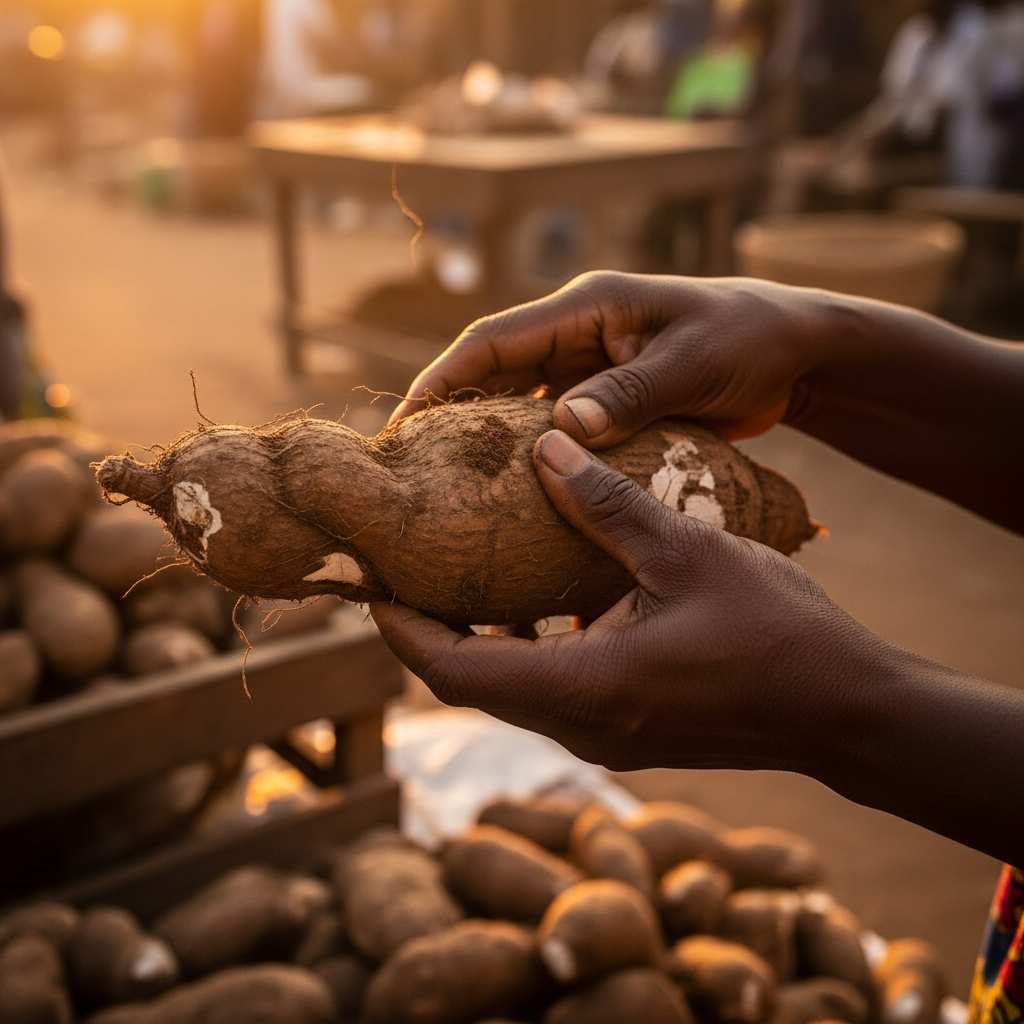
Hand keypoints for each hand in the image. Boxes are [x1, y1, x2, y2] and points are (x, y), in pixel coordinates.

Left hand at [371, 430, 879, 775]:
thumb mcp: (687, 551)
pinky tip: (544, 592)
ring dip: (481, 635)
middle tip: (408, 567)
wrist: (847, 712)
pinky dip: (530, 645)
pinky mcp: (629, 728)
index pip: (452, 669)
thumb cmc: (776, 633)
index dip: (400, 630)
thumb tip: (545, 447)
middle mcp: (580, 724)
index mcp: (581, 687)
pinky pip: (553, 689)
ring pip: (511, 688)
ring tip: (464, 568)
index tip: (371, 584)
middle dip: (430, 629)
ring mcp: (605, 734)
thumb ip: (607, 503)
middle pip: (471, 682)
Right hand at [391, 271, 1023, 532]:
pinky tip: (521, 499)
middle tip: (414, 470)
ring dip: (492, 443)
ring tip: (453, 493)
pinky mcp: (610, 398)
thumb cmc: (749, 340)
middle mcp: (579, 334)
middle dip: (454, 415)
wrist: (795, 352)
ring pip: (522, 405)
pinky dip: (538, 458)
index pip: (495, 339)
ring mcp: (592, 367)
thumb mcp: (694, 363)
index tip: (406, 421)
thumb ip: (632, 391)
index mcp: (589, 306)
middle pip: (496, 374)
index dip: (445, 377)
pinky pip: (559, 428)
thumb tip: (564, 425)